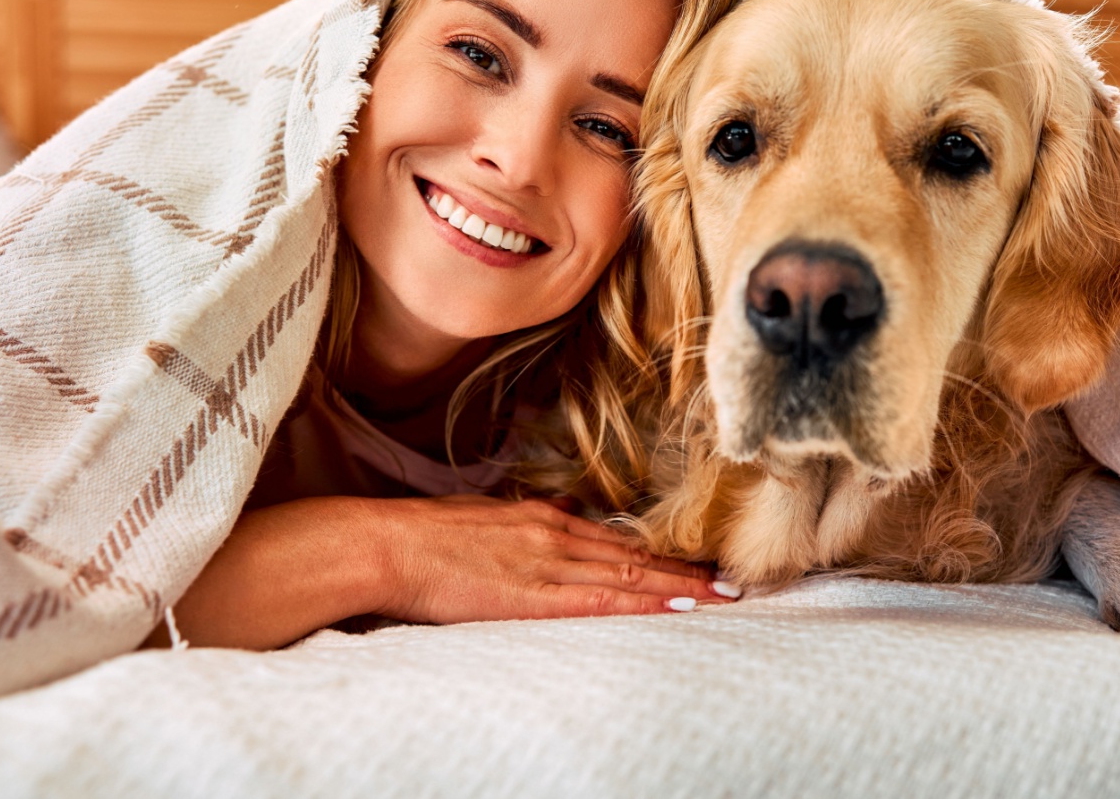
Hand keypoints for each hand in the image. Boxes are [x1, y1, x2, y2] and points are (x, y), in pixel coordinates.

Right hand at [368, 495, 731, 623]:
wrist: (389, 544)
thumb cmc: (424, 535)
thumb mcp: (485, 516)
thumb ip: (527, 521)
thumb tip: (562, 515)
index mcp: (542, 518)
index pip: (615, 540)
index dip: (658, 552)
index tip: (693, 560)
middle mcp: (555, 534)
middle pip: (634, 557)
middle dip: (685, 569)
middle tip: (730, 580)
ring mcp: (548, 561)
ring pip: (630, 576)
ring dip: (679, 586)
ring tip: (720, 595)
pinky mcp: (535, 592)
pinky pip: (603, 601)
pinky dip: (645, 603)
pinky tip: (676, 605)